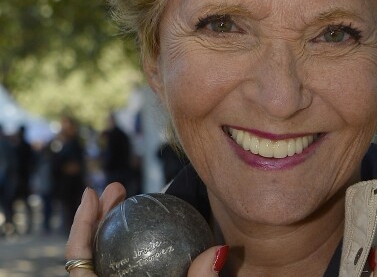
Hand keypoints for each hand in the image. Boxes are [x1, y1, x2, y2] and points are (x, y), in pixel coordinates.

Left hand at [66, 183, 228, 275]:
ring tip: (126, 202)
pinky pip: (115, 271)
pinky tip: (142, 237)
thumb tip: (218, 250)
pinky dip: (123, 249)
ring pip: (99, 263)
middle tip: (118, 188)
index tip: (93, 193)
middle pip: (86, 255)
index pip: (78, 261)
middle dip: (98, 217)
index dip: (82, 225)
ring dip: (110, 229)